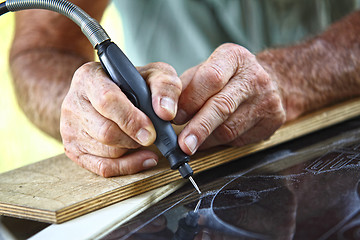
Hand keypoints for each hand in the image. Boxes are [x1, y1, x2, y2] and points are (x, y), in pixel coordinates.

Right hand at [60, 62, 181, 176]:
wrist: (102, 95)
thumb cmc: (130, 84)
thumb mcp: (152, 74)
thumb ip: (165, 86)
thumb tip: (166, 112)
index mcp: (90, 77)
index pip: (107, 100)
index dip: (131, 119)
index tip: (150, 131)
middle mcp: (74, 102)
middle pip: (106, 132)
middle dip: (134, 138)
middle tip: (150, 135)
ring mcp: (69, 128)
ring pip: (107, 151)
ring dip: (131, 149)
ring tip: (141, 138)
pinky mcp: (73, 150)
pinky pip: (102, 167)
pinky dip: (127, 166)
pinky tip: (142, 158)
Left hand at [174, 43, 285, 154]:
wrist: (270, 82)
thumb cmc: (229, 78)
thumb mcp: (205, 70)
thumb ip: (186, 87)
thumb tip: (167, 111)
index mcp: (234, 57)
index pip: (210, 77)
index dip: (190, 100)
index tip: (174, 116)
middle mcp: (254, 77)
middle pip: (222, 106)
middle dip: (198, 128)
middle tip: (182, 144)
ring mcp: (267, 100)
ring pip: (230, 128)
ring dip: (206, 139)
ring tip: (190, 142)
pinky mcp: (273, 121)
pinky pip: (239, 139)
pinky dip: (220, 143)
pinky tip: (211, 139)